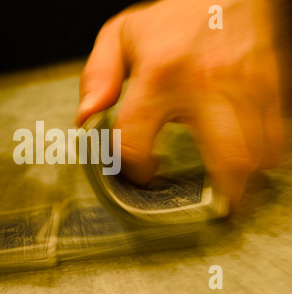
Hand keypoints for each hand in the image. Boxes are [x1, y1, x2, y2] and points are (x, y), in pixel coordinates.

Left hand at [76, 0, 283, 206]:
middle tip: (211, 208)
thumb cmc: (174, 17)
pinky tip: (246, 159)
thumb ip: (98, 76)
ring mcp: (246, 87)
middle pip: (227, 158)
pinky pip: (277, 137)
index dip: (134, 170)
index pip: (138, 142)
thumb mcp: (122, 36)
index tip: (140, 173)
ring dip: (243, 182)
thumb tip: (87, 117)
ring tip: (228, 190)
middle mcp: (207, 85)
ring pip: (258, 155)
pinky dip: (263, 159)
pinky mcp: (272, 87)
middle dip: (221, 195)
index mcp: (160, 76)